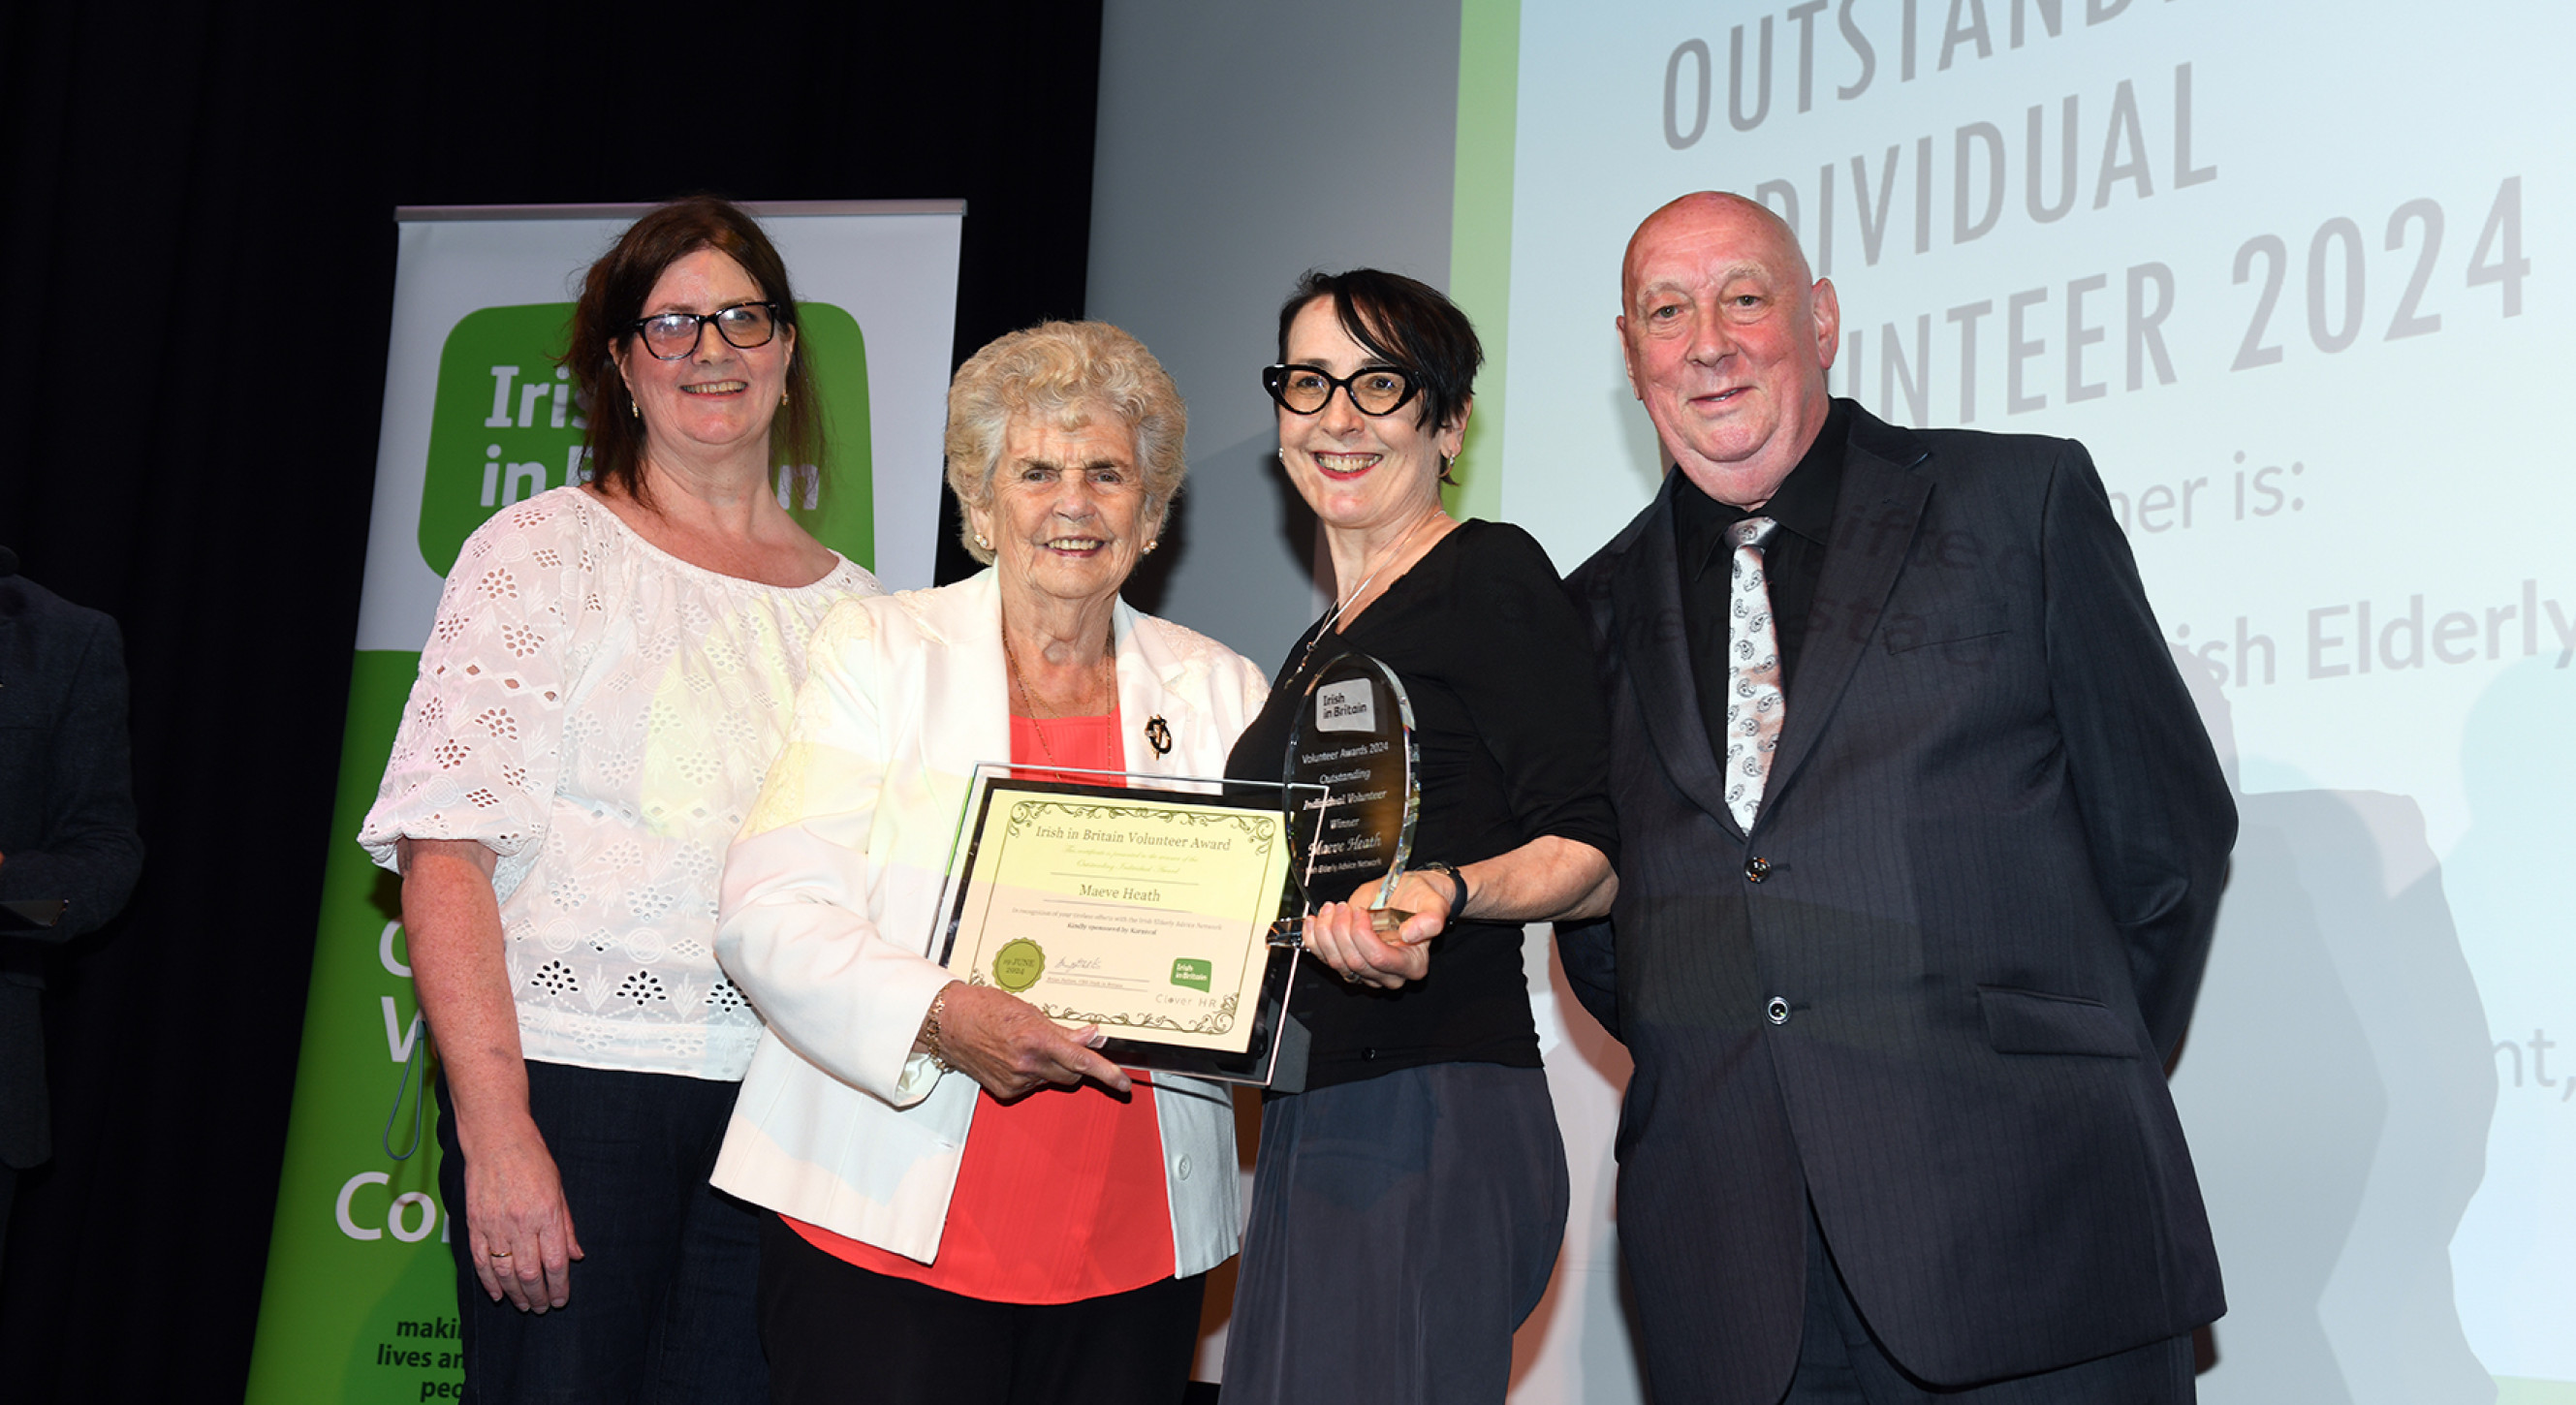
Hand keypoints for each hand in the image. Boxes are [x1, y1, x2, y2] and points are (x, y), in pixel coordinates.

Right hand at [461, 1119, 583, 1311]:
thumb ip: (567, 1226)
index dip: (559, 1287)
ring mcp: (495, 1225)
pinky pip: (481, 1261)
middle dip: (538, 1296)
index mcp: (547, 1214)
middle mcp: (521, 1223)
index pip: (555, 1263)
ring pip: (504, 1272)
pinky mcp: (474, 1224)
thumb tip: (576, 1256)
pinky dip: (488, 1281)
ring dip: (515, 1294)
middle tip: (542, 1308)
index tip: (561, 1300)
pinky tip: (498, 1294)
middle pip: (530, 1273)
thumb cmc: (533, 1159)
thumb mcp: (559, 1189)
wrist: (496, 1138)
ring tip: (524, 1305)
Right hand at [931, 982, 1133, 1099]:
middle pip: (1072, 1074)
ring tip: (1027, 1046)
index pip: (1081, 1060)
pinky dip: (1032, 1074)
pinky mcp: (1006, 1092)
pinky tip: (1014, 1058)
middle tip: (1063, 1045)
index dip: (1107, 1073)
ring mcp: (1016, 1081)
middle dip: (1075, 1063)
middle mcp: (1027, 1065)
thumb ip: (1063, 1031)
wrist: (949, 1023)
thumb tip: (1092, 1037)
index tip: (1123, 1083)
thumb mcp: (1029, 1011)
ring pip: (1053, 1080)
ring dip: (1051, 1067)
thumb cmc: (985, 1008)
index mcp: (1036, 1040)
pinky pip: (1033, 1086)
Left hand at [1304, 872, 1452, 988]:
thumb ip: (1430, 920)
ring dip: (1327, 933)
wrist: (1411, 896)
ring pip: (1337, 963)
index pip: (1380, 959)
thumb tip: (1410, 934)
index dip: (1363, 936)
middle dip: (1342, 931)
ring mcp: (1366, 971)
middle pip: (1355, 963)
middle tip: (1344, 907)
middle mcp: (1389, 973)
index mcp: (1413, 964)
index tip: (1360, 912)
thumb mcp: (1435, 904)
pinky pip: (1324, 958)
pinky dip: (1314, 939)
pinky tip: (1315, 922)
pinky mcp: (1348, 962)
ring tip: (1333, 908)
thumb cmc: (1422, 899)